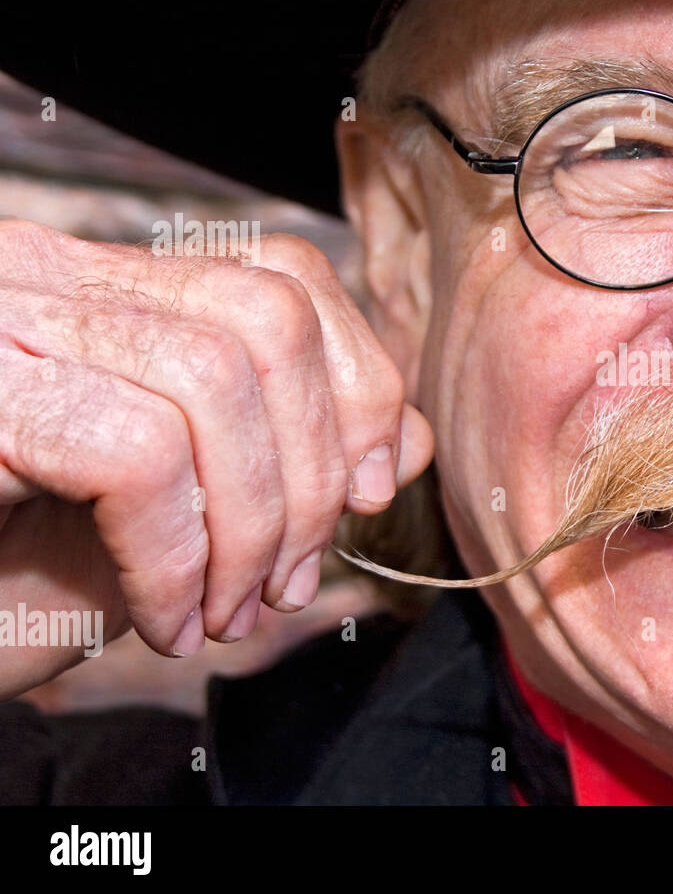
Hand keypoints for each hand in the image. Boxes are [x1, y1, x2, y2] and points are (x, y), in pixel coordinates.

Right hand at [0, 220, 433, 698]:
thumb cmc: (30, 567)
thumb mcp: (192, 507)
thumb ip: (299, 458)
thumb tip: (411, 439)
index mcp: (111, 284)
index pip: (281, 273)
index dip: (356, 381)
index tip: (370, 491)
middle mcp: (49, 273)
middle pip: (266, 317)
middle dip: (313, 469)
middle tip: (288, 581)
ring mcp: (4, 320)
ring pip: (212, 380)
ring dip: (249, 528)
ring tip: (226, 613)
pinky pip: (134, 455)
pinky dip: (175, 555)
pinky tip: (162, 620)